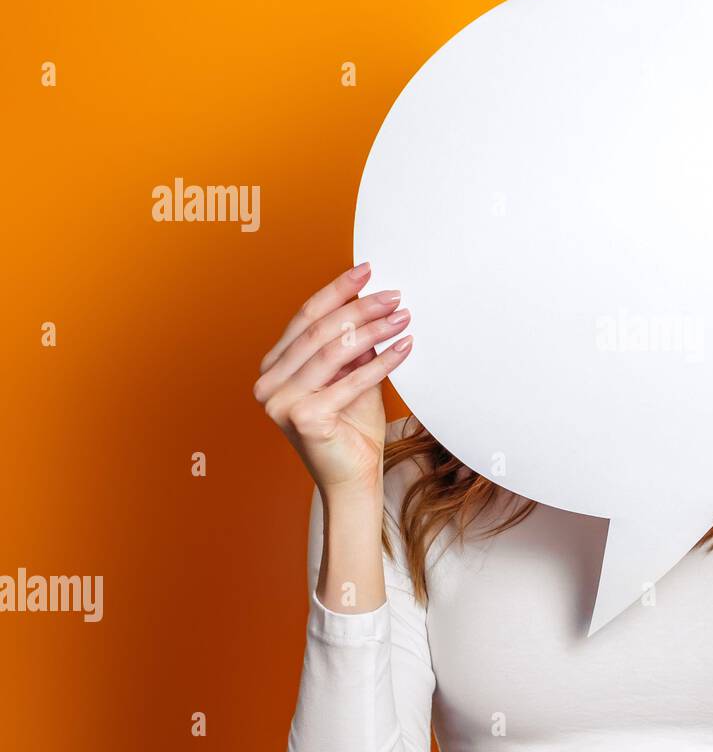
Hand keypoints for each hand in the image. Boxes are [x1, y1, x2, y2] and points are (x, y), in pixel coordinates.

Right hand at [253, 262, 413, 497]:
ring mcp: (281, 402)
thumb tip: (372, 303)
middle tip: (395, 296)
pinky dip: (382, 362)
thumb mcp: (353, 377)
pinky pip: (351, 380)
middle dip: (361, 308)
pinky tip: (404, 347)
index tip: (366, 270)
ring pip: (334, 350)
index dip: (337, 291)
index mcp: (275, 367)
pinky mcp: (304, 418)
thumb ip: (354, 346)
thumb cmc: (352, 430)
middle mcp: (269, 383)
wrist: (354, 480)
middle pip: (320, 330)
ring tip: (402, 318)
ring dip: (373, 329)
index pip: (306, 317)